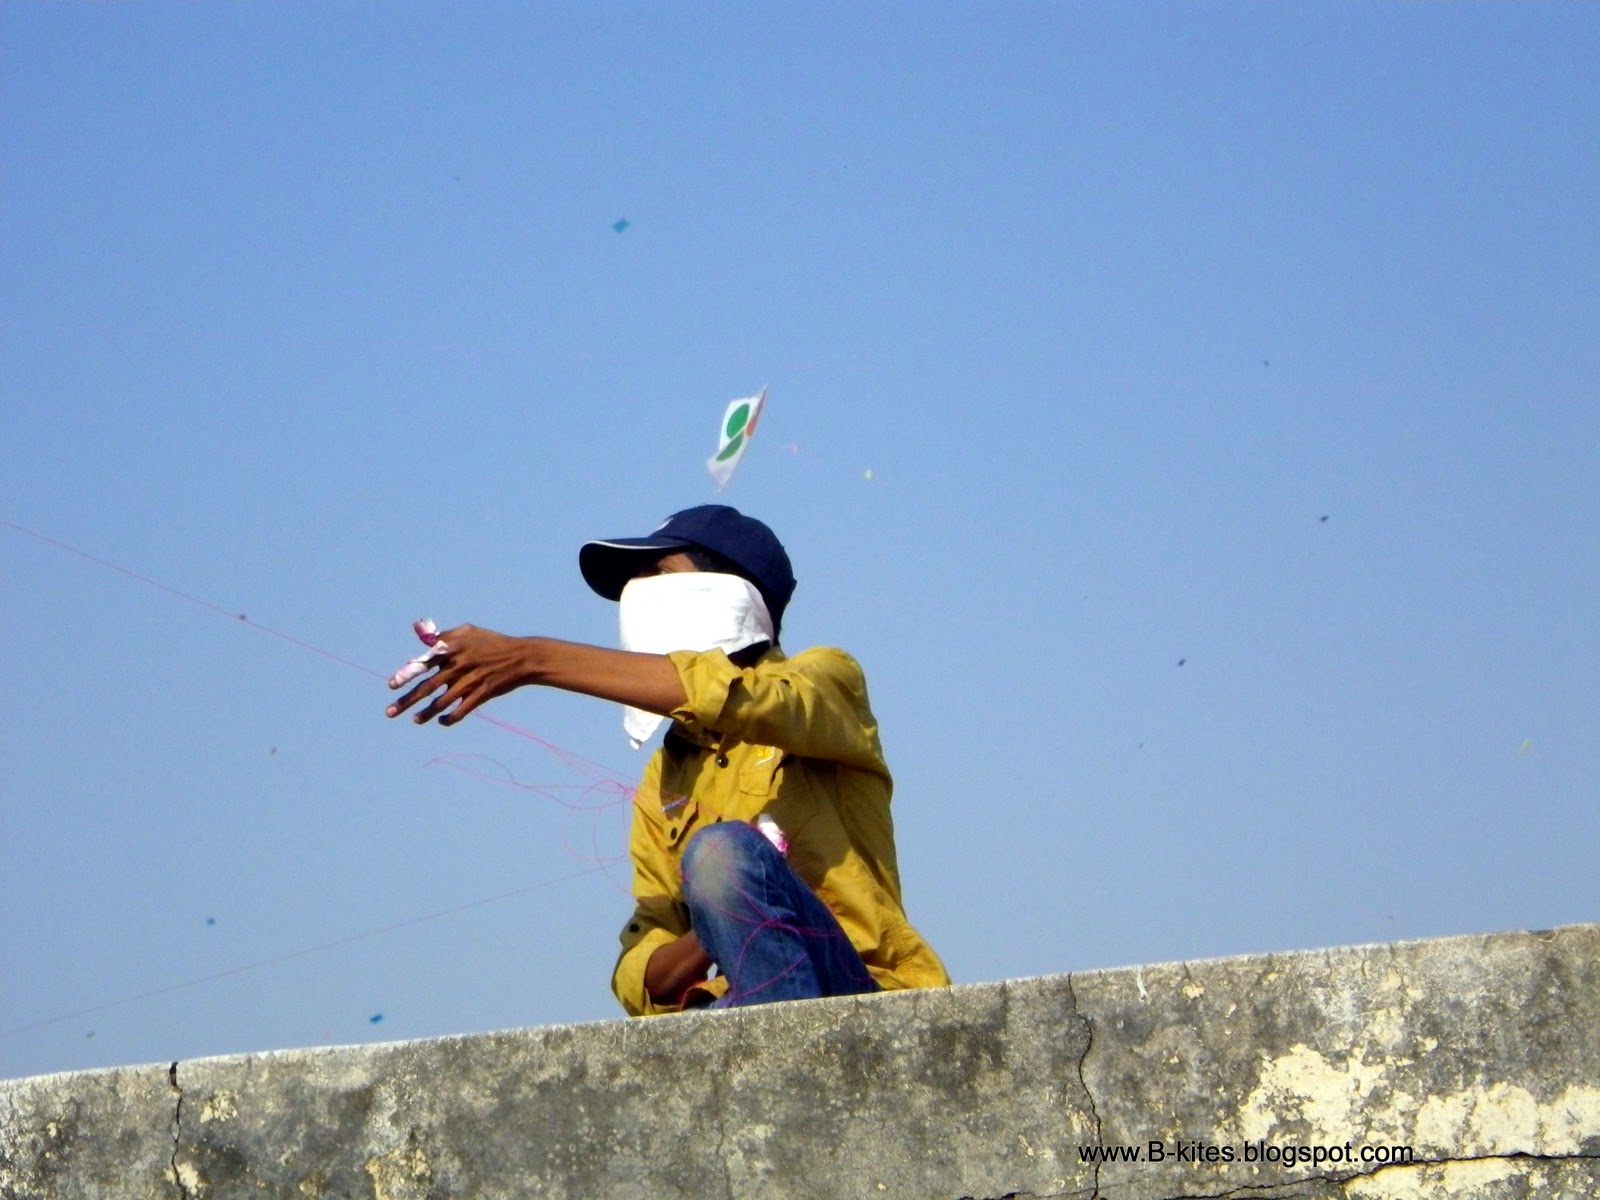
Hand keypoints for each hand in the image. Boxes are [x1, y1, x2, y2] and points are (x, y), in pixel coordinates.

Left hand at [384, 623, 533, 726]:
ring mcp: (470, 682)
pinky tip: (441, 721)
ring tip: (415, 720)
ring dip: (426, 714)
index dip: (406, 674)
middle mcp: (458, 666)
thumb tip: (425, 641)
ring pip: (442, 702)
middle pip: (427, 687)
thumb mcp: (469, 631)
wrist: (522, 657)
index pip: (423, 663)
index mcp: (453, 649)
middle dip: (406, 701)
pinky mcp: (482, 694)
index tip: (391, 685)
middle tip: (390, 712)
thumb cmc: (493, 642)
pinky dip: (450, 718)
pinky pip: (461, 711)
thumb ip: (446, 636)